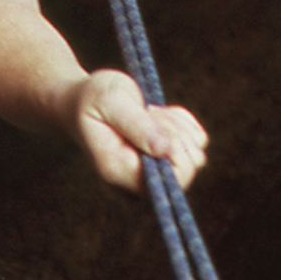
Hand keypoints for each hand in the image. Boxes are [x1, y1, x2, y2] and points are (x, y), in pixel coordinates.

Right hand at [69, 68, 207, 192]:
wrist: (82, 101)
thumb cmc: (92, 98)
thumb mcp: (110, 101)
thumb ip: (137, 125)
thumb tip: (166, 151)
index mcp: (119, 171)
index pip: (170, 181)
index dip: (175, 149)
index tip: (154, 118)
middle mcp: (138, 181)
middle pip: (188, 168)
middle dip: (175, 132)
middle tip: (147, 111)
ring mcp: (154, 172)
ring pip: (196, 154)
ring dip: (178, 125)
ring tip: (148, 112)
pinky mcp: (166, 158)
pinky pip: (197, 141)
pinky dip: (183, 121)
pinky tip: (157, 114)